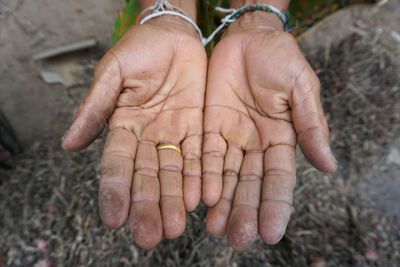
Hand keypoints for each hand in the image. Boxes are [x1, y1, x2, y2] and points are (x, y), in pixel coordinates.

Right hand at [62, 15, 206, 248]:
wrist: (172, 34)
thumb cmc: (138, 49)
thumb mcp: (113, 73)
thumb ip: (95, 107)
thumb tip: (68, 144)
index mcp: (122, 126)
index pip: (117, 163)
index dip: (114, 189)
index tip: (113, 218)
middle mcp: (148, 137)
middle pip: (147, 176)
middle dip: (148, 205)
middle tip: (149, 236)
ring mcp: (173, 134)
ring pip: (174, 172)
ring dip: (174, 200)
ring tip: (175, 227)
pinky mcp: (198, 128)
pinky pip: (200, 156)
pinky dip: (199, 177)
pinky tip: (198, 199)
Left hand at [202, 12, 336, 249]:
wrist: (249, 37)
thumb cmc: (280, 58)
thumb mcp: (301, 89)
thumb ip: (311, 127)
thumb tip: (329, 167)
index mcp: (282, 138)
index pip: (279, 179)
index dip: (276, 205)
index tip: (272, 233)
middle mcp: (256, 144)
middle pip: (250, 184)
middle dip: (245, 211)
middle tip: (238, 240)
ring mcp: (232, 137)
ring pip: (227, 176)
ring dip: (222, 203)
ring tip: (216, 229)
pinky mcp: (209, 126)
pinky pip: (206, 155)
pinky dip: (203, 176)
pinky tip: (200, 199)